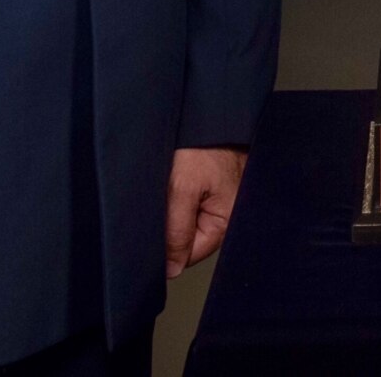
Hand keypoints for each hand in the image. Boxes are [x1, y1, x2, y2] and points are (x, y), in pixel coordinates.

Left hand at [164, 145, 246, 279]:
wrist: (211, 109)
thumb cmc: (204, 143)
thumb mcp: (183, 188)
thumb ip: (177, 232)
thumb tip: (171, 270)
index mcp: (226, 222)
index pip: (188, 255)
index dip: (166, 245)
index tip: (153, 225)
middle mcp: (226, 216)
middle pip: (187, 239)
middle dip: (169, 225)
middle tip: (162, 198)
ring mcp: (219, 201)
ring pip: (185, 220)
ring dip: (172, 209)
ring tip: (170, 185)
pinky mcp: (211, 187)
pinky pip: (189, 203)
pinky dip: (177, 195)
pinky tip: (173, 181)